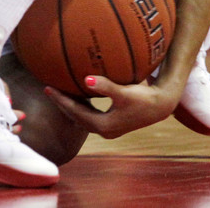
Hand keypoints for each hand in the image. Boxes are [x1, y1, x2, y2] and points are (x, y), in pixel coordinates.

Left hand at [43, 75, 177, 138]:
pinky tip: (80, 92)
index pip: (75, 112)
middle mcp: (104, 129)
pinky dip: (82, 103)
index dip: (61, 100)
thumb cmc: (144, 99)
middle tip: (48, 89)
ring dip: (71, 104)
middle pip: (76, 116)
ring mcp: (108, 126)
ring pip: (83, 116)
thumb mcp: (124, 92)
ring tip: (59, 91)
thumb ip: (105, 86)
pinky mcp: (113, 121)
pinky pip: (91, 113)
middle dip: (62, 103)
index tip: (48, 88)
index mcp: (103, 125)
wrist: (162, 106)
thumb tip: (85, 79)